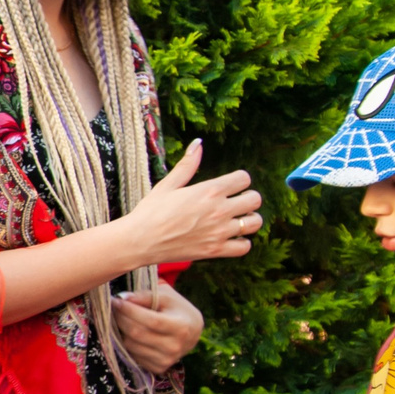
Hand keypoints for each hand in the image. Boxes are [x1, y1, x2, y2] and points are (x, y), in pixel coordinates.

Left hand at [112, 285, 203, 375]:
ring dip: (120, 331)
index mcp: (180, 327)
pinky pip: (132, 355)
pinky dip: (126, 343)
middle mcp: (174, 347)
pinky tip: (128, 333)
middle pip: (137, 333)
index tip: (116, 301)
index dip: (130, 311)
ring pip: (130, 345)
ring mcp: (166, 360)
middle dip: (120, 319)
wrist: (192, 332)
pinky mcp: (158, 368)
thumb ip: (145, 296)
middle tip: (113, 309)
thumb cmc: (177, 310)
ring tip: (119, 319)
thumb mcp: (166, 297)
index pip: (151, 320)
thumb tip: (123, 298)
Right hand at [119, 141, 260, 266]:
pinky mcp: (215, 250)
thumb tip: (198, 143)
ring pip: (255, 223)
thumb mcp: (168, 185)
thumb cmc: (150, 211)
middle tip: (236, 202)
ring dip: (249, 220)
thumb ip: (188, 165)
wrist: (139, 241)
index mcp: (209, 190)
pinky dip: (241, 243)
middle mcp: (219, 210)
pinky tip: (231, 238)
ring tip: (237, 220)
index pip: (244, 179)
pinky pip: (244, 247)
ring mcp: (219, 231)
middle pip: (255, 199)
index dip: (239, 180)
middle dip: (248, 198)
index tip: (230, 186)